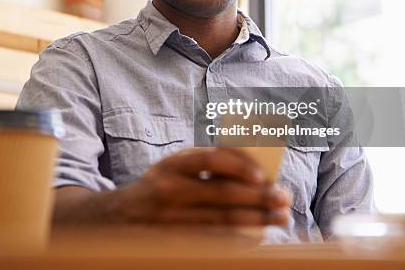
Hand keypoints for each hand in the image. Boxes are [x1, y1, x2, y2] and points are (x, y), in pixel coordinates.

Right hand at [115, 147, 290, 225]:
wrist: (120, 216)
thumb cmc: (161, 186)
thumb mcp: (175, 166)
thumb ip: (206, 163)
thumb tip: (254, 167)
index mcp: (172, 165)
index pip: (210, 160)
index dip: (239, 166)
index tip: (263, 176)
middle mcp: (169, 190)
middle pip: (222, 194)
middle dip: (259, 197)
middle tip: (284, 198)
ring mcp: (170, 219)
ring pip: (222, 221)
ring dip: (257, 220)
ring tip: (280, 218)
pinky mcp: (173, 242)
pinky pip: (212, 243)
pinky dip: (238, 240)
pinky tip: (257, 237)